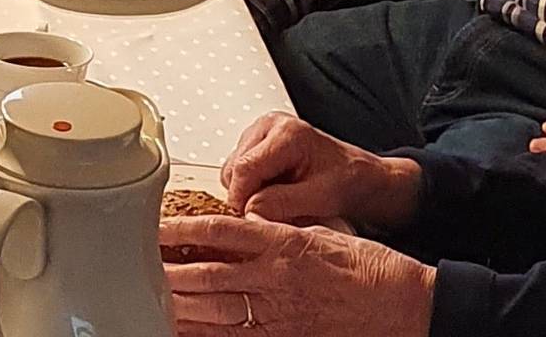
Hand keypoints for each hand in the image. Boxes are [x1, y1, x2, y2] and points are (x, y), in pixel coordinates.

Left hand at [164, 216, 432, 336]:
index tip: (155, 228)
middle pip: (207, 274)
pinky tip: (186, 331)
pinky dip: (208, 334)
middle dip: (169, 273)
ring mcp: (279, 312)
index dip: (181, 230)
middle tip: (139, 269)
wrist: (407, 304)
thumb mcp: (324, 231)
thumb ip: (283, 228)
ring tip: (152, 299)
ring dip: (180, 305)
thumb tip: (251, 220)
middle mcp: (276, 277)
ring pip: (215, 309)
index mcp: (284, 242)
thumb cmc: (371, 267)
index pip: (220, 231)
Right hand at [221, 112, 421, 231]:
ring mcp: (261, 132)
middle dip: (247, 197)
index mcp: (288, 133)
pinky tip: (274, 193)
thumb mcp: (321, 197)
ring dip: (249, 193)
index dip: (242, 199)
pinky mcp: (256, 143)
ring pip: (232, 171)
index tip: (250, 220)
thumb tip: (249, 211)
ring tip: (279, 201)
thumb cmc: (349, 181)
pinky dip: (251, 188)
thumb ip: (282, 203)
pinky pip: (238, 171)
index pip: (245, 168)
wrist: (362, 176)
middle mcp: (270, 126)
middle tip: (272, 214)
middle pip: (235, 169)